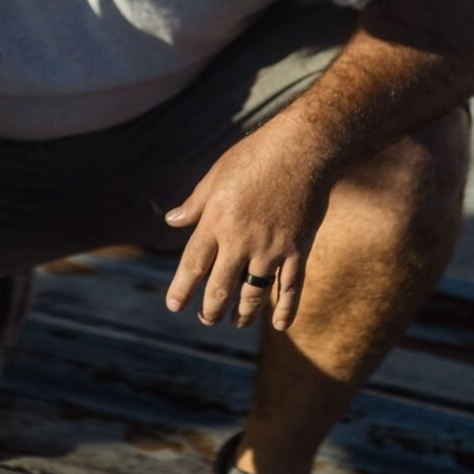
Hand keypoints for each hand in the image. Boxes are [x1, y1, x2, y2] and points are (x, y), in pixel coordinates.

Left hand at [163, 127, 332, 329]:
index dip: (182, 289)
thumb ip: (194, 204)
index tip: (174, 306)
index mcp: (217, 220)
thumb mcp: (216, 175)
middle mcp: (241, 239)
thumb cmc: (256, 156)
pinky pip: (291, 287)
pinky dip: (286, 309)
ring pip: (254, 294)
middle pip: (221, 288)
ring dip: (243, 313)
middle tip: (206, 319)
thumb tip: (170, 221)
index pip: (193, 265)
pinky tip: (279, 325)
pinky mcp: (298, 249)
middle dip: (210, 310)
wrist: (303, 148)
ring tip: (236, 322)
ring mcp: (272, 247)